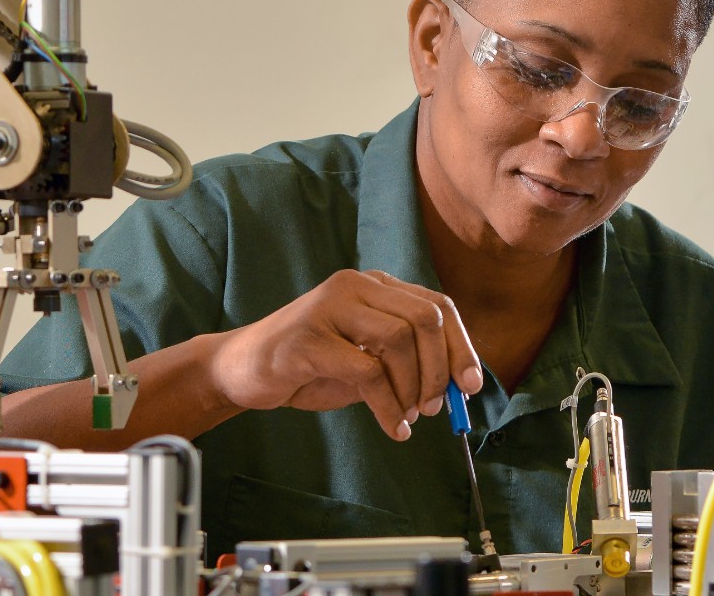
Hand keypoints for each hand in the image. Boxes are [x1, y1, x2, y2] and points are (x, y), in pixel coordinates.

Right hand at [207, 270, 483, 439]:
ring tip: (408, 416)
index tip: (471, 386)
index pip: (437, 306)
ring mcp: (329, 308)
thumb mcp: (365, 359)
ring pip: (399, 340)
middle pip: (425, 319)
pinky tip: (391, 426)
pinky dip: (388, 406)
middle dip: (440, 370)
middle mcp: (355, 286)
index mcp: (374, 286)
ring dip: (413, 388)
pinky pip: (366, 372)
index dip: (462, 347)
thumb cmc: (308, 366)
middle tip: (434, 407)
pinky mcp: (308, 339)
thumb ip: (405, 363)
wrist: (242, 369)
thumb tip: (454, 388)